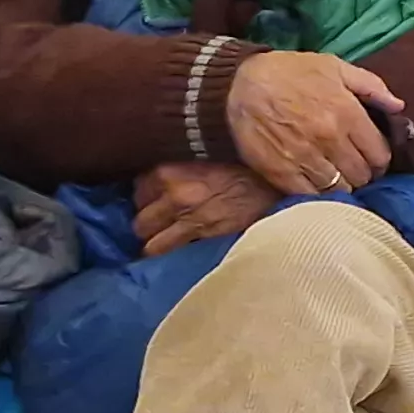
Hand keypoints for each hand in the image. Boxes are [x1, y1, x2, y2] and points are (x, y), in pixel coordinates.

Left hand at [134, 160, 278, 254]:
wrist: (275, 187)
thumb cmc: (244, 169)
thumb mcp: (206, 158)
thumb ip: (180, 169)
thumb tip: (160, 179)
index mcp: (172, 171)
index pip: (138, 189)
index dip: (146, 196)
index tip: (154, 198)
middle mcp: (174, 196)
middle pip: (140, 221)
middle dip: (148, 223)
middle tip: (160, 222)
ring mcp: (189, 221)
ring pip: (151, 244)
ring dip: (157, 243)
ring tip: (167, 240)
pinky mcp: (204, 239)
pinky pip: (172, 253)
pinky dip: (173, 254)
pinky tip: (180, 250)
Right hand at [223, 47, 401, 195]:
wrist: (238, 85)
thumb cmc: (289, 73)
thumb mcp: (333, 66)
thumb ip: (371, 85)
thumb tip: (399, 107)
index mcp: (347, 112)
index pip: (379, 153)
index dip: (380, 159)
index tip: (374, 159)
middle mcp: (329, 138)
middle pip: (363, 175)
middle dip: (364, 174)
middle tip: (355, 168)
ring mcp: (305, 158)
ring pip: (340, 189)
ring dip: (342, 186)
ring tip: (337, 177)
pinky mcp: (281, 173)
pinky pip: (312, 196)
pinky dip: (319, 194)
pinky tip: (317, 184)